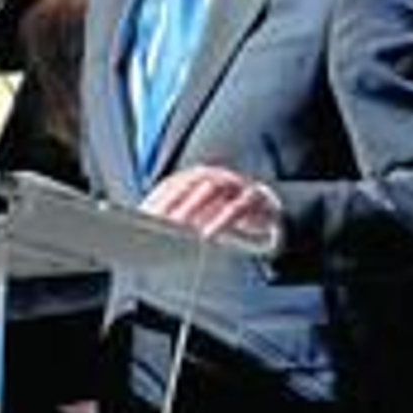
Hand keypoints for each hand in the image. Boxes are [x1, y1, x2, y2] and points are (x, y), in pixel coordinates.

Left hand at [141, 165, 282, 252]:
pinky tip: (208, 235)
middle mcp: (215, 177)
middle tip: (153, 224)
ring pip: (210, 190)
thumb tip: (149, 232)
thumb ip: (181, 220)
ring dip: (192, 208)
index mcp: (198, 179)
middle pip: (187, 185)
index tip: (138, 216)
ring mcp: (236, 184)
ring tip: (177, 227)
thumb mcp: (204, 217)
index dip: (155, 199)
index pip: (171, 184)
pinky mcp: (256, 197)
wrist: (274, 216)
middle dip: (169, 204)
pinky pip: (238, 207)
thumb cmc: (231, 218)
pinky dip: (222, 220)